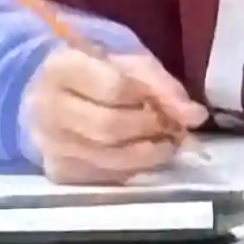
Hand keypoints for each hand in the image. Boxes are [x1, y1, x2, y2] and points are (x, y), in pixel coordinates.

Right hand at [23, 44, 205, 185]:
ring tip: (165, 144)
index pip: (114, 87)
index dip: (150, 97)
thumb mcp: (129, 65)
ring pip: (109, 158)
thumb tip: (196, 117)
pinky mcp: (58, 172)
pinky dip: (133, 170)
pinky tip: (141, 156)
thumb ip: (163, 85)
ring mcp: (49, 144)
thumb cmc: (96, 75)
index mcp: (61, 69)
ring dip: (149, 154)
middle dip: (151, 129)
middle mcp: (47, 108)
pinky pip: (105, 177)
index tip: (169, 102)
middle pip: (110, 127)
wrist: (49, 99)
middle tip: (173, 128)